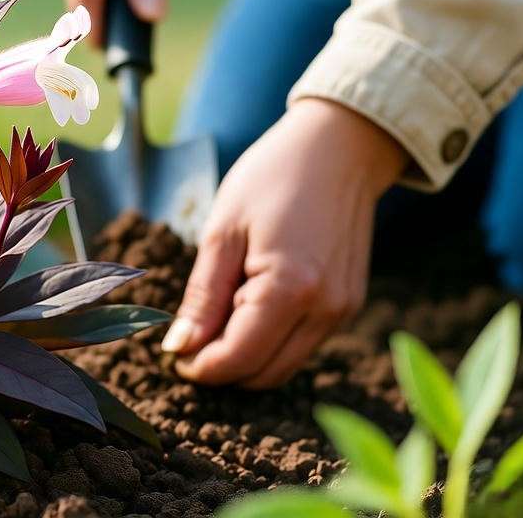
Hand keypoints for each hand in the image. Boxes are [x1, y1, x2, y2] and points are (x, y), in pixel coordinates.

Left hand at [162, 99, 409, 387]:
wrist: (340, 148)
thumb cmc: (273, 178)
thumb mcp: (222, 232)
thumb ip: (202, 297)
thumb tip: (179, 348)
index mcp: (290, 288)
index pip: (238, 359)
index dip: (200, 368)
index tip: (173, 356)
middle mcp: (325, 310)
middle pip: (263, 374)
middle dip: (221, 369)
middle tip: (188, 342)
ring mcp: (343, 311)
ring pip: (284, 366)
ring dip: (246, 358)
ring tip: (216, 319)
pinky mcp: (349, 305)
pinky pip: (302, 344)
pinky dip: (270, 342)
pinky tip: (248, 306)